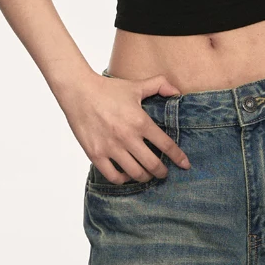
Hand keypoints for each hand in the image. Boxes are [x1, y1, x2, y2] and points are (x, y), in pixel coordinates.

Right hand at [59, 70, 190, 184]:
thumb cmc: (108, 89)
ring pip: (135, 173)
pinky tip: (126, 174)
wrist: (79, 92)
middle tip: (164, 173)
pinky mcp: (95, 154)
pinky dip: (123, 179)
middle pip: (153, 164)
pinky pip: (113, 176)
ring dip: (145, 177)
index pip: (166, 145)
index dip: (178, 157)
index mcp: (140, 121)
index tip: (185, 164)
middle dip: (162, 172)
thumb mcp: (136, 85)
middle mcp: (128, 137)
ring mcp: (111, 147)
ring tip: (147, 174)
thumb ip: (159, 85)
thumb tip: (177, 92)